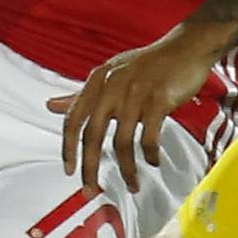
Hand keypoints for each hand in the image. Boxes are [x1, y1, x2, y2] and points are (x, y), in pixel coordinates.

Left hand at [49, 23, 219, 196]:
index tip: (69, 170)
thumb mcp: (110, 74)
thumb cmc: (149, 64)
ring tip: (133, 184)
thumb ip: (81, 94)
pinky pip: (148, 137)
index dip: (68, 148)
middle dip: (90, 168)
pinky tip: (154, 162)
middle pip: (92, 135)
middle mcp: (112, 86)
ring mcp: (135, 93)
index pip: (73, 119)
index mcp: (97, 80)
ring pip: (121, 142)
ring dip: (126, 169)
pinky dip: (150, 154)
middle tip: (90, 190)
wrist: (187, 47)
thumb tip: (51, 105)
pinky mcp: (158, 100)